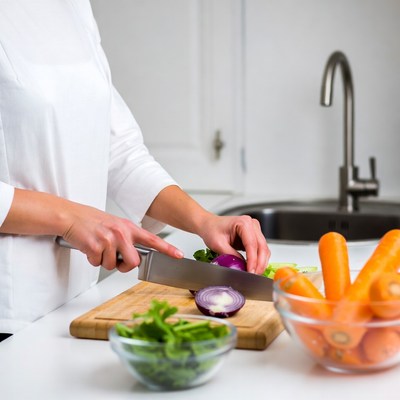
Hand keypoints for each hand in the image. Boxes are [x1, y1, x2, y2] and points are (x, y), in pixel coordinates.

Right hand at [62, 203, 182, 271]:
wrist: (71, 216)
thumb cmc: (93, 222)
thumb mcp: (115, 225)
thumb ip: (127, 239)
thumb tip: (133, 257)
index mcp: (129, 227)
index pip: (152, 240)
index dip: (167, 249)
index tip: (179, 255)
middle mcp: (121, 233)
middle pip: (133, 262)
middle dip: (124, 266)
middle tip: (115, 259)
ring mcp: (109, 240)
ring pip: (113, 266)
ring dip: (104, 261)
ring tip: (98, 248)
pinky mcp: (96, 246)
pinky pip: (98, 263)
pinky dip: (92, 260)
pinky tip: (89, 248)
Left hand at [196, 214, 269, 273]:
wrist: (210, 225)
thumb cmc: (212, 230)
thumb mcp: (218, 244)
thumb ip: (231, 255)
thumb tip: (241, 267)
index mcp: (243, 223)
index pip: (252, 244)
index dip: (253, 259)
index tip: (250, 271)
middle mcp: (252, 224)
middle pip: (261, 246)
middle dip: (259, 263)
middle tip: (254, 275)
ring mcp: (254, 230)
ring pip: (264, 249)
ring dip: (261, 263)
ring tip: (254, 273)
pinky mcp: (254, 237)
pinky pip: (260, 250)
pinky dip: (259, 260)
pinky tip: (254, 267)